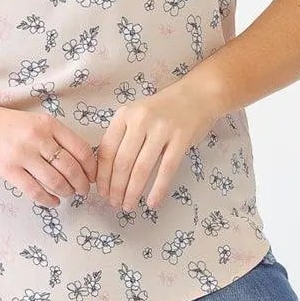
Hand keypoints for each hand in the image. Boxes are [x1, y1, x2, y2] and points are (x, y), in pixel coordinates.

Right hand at [0, 103, 96, 206]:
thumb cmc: (1, 124)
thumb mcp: (32, 121)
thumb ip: (53, 137)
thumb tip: (79, 161)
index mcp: (48, 124)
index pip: (81, 149)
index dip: (91, 168)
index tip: (93, 176)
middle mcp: (38, 138)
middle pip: (71, 168)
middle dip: (81, 184)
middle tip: (83, 190)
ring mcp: (22, 155)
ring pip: (56, 181)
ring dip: (66, 192)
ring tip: (66, 194)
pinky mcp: (8, 171)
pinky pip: (35, 191)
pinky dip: (48, 200)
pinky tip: (52, 201)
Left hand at [95, 80, 217, 212]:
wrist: (198, 95)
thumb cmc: (164, 110)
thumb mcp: (137, 116)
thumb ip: (122, 138)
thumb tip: (106, 173)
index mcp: (124, 115)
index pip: (107, 150)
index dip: (103, 175)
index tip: (102, 192)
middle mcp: (141, 120)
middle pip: (122, 162)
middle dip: (116, 188)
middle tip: (114, 203)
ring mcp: (162, 128)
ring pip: (142, 168)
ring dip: (133, 192)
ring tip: (128, 206)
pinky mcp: (181, 138)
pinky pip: (167, 169)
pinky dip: (158, 189)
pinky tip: (152, 203)